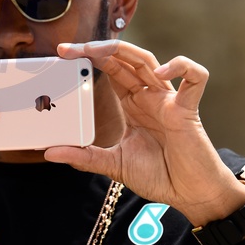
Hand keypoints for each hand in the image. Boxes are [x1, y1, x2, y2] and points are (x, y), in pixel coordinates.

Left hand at [46, 40, 244, 225]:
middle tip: (69, 49)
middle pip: (124, 59)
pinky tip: (161, 73)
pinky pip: (194, 78)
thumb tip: (50, 153)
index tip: (64, 54)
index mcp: (133, 104)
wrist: (189, 195)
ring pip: (149, 61)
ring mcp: (168, 100)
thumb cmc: (158, 176)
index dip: (89, 58)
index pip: (110, 69)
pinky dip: (182, 67)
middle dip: (96, 49)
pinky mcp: (188, 110)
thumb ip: (84, 157)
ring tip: (96, 51)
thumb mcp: (113, 164)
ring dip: (124, 50)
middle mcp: (149, 96)